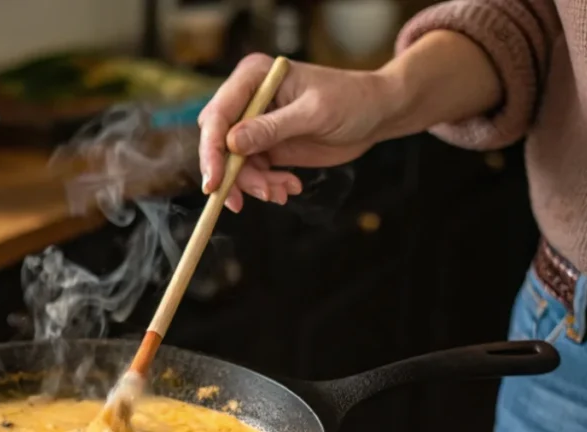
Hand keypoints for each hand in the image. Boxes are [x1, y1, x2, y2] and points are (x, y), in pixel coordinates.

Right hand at [197, 53, 393, 211]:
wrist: (375, 114)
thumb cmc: (350, 101)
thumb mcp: (313, 114)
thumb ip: (271, 128)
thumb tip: (231, 144)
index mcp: (253, 77)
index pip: (218, 115)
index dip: (211, 150)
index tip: (215, 182)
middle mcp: (248, 99)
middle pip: (218, 142)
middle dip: (230, 174)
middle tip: (246, 199)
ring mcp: (256, 124)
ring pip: (234, 163)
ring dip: (254, 184)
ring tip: (281, 191)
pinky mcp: (266, 145)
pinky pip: (253, 172)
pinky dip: (268, 185)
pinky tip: (290, 187)